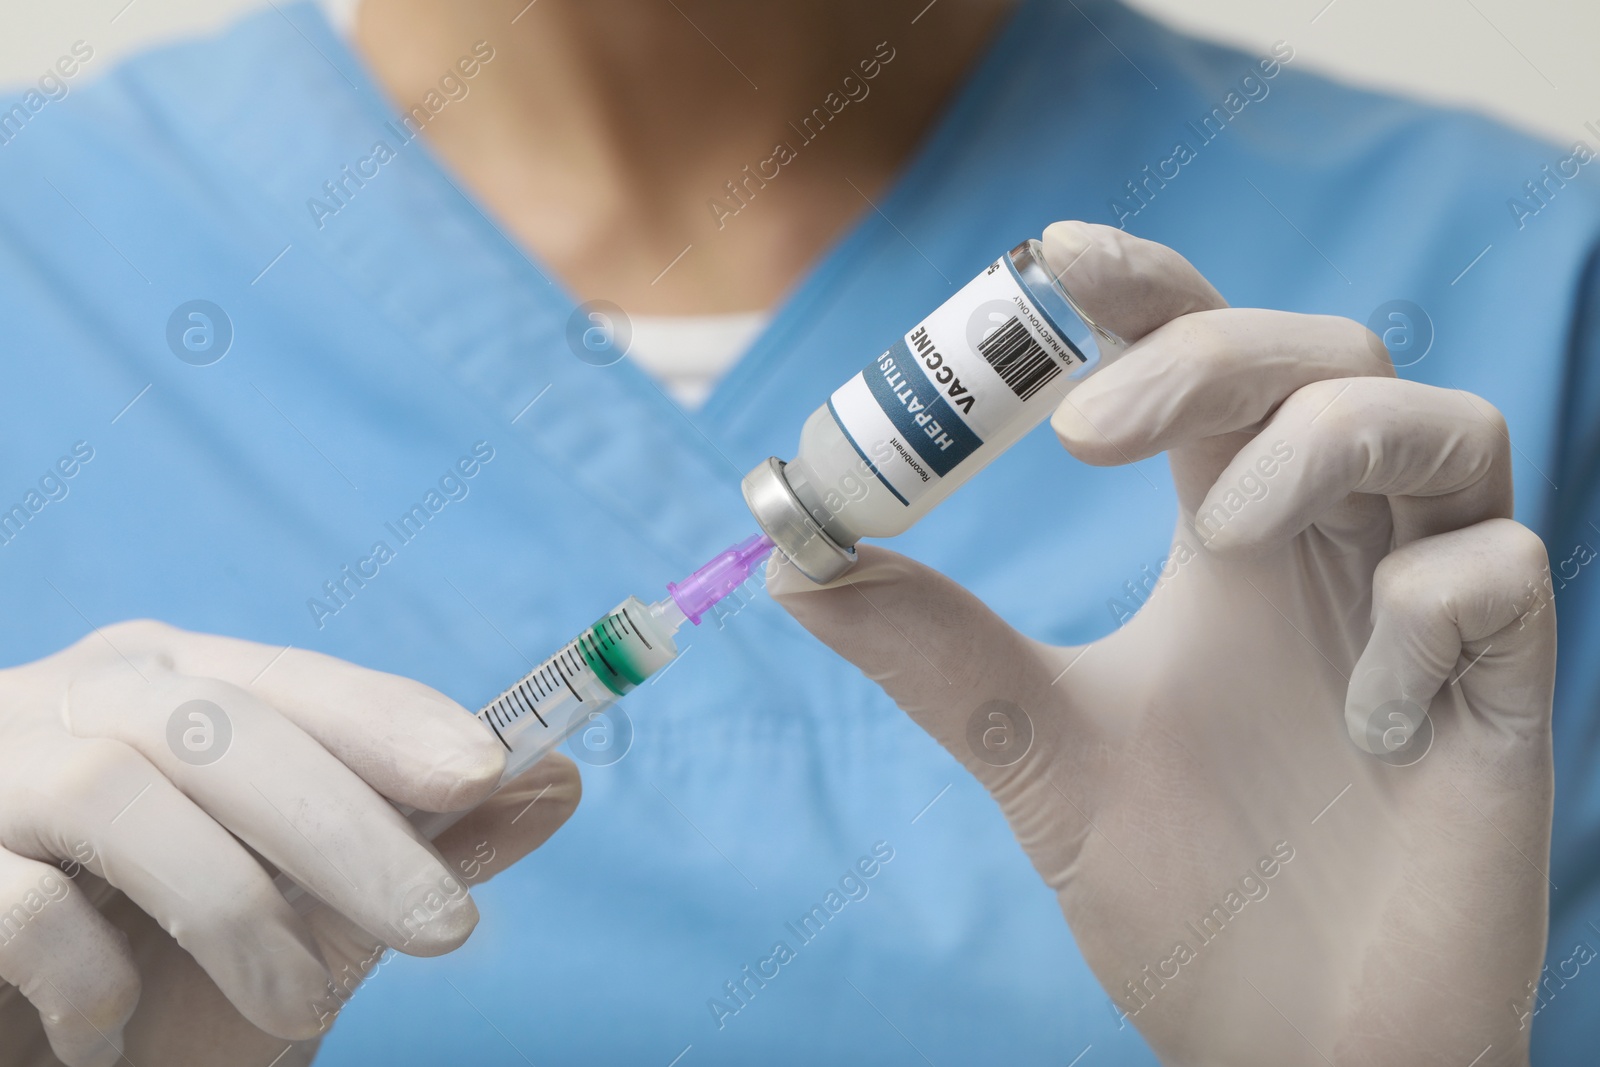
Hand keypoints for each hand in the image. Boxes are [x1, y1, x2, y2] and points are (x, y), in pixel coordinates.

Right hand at [0, 620, 579, 1066]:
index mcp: (179, 688)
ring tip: (299, 1004)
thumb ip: (415, 845)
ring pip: (121, 791)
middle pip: (225, 727)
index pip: (295, 682)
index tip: (486, 767)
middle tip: (444, 927)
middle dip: (347, 829)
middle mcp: (84, 700)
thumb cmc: (160, 964)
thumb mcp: (305, 911)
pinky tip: (113, 1031)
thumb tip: (560, 780)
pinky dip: (86, 973)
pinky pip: (14, 898)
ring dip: (234, 909)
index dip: (389, 717)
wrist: (22, 1041)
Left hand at [773, 222, 1554, 1065]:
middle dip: (1211, 354)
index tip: (1053, 255)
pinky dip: (1431, 607)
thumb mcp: (1036, 751)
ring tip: (1231, 533)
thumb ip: (934, 650)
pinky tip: (1367, 717)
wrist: (1293, 1053)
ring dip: (1326, 442)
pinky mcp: (1510, 694)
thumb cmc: (1184, 895)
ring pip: (1443, 424)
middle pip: (1322, 355)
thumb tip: (789, 560)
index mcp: (1229, 540)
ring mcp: (1433, 613)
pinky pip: (1505, 575)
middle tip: (1089, 427)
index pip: (1204, 360)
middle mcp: (1337, 550)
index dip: (1147, 290)